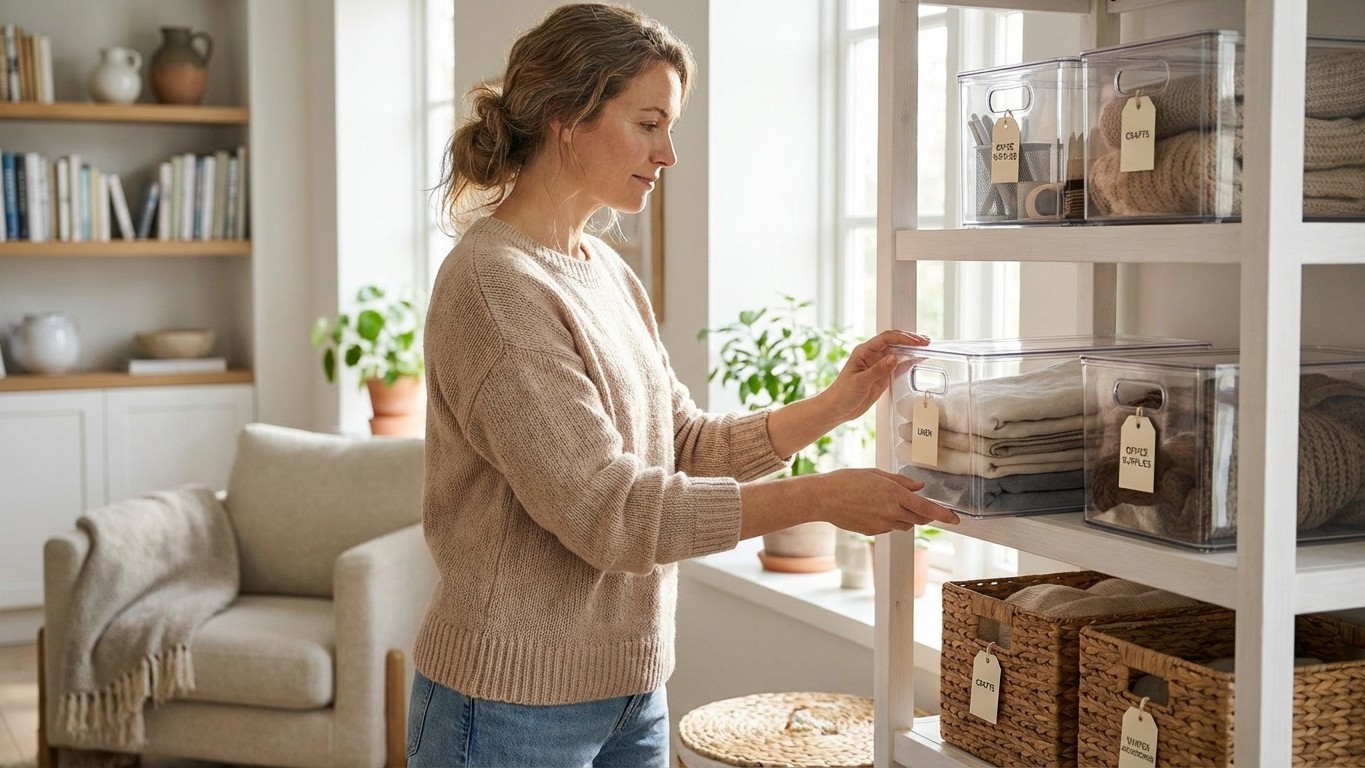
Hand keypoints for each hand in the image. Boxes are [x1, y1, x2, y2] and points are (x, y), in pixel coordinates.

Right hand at [802, 467, 958, 534]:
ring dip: (905, 517)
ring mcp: (882, 524)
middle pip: (919, 518)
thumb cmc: (846, 481)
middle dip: (923, 513)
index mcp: (895, 494)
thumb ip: (901, 481)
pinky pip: (889, 528)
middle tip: (918, 504)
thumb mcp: (876, 474)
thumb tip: (919, 487)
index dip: (944, 515)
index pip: (927, 508)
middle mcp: (891, 512)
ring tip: (886, 503)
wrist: (823, 498)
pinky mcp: (873, 532)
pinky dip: (889, 521)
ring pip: (905, 525)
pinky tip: (873, 510)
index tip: (956, 520)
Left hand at [822, 329, 929, 422]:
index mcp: (864, 351)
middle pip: (894, 342)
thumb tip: (894, 357)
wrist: (838, 409)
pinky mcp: (882, 375)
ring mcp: (878, 365)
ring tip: (926, 348)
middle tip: (926, 343)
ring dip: (912, 350)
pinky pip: (898, 365)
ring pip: (898, 352)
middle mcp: (872, 355)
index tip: (916, 342)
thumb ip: (878, 370)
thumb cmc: (842, 393)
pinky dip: (908, 362)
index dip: (903, 338)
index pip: (886, 338)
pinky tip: (918, 360)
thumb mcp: (860, 382)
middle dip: (910, 340)